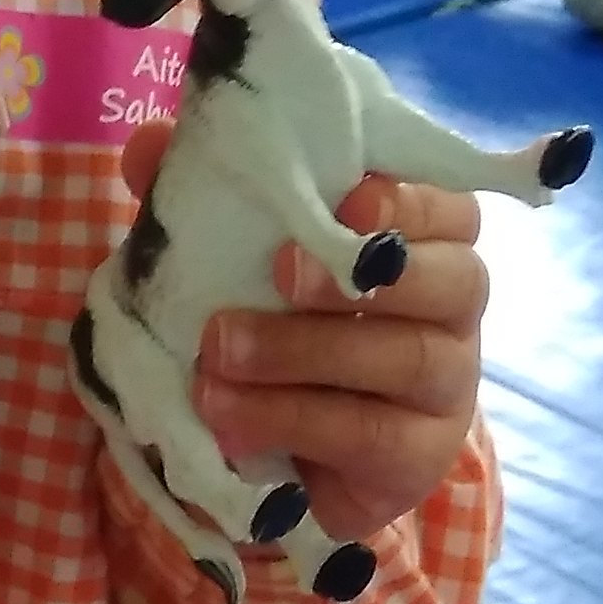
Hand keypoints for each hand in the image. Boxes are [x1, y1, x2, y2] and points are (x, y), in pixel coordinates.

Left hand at [117, 130, 487, 545]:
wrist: (281, 456)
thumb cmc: (275, 326)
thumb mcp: (235, 259)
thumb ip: (205, 199)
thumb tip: (149, 144)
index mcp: (428, 244)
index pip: (453, 209)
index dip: (411, 201)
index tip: (346, 200)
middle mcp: (454, 312)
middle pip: (454, 281)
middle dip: (365, 273)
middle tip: (279, 271)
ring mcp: (446, 390)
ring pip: (406, 359)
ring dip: (304, 351)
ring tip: (219, 350)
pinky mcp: (419, 459)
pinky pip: (368, 434)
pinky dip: (290, 418)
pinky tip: (226, 412)